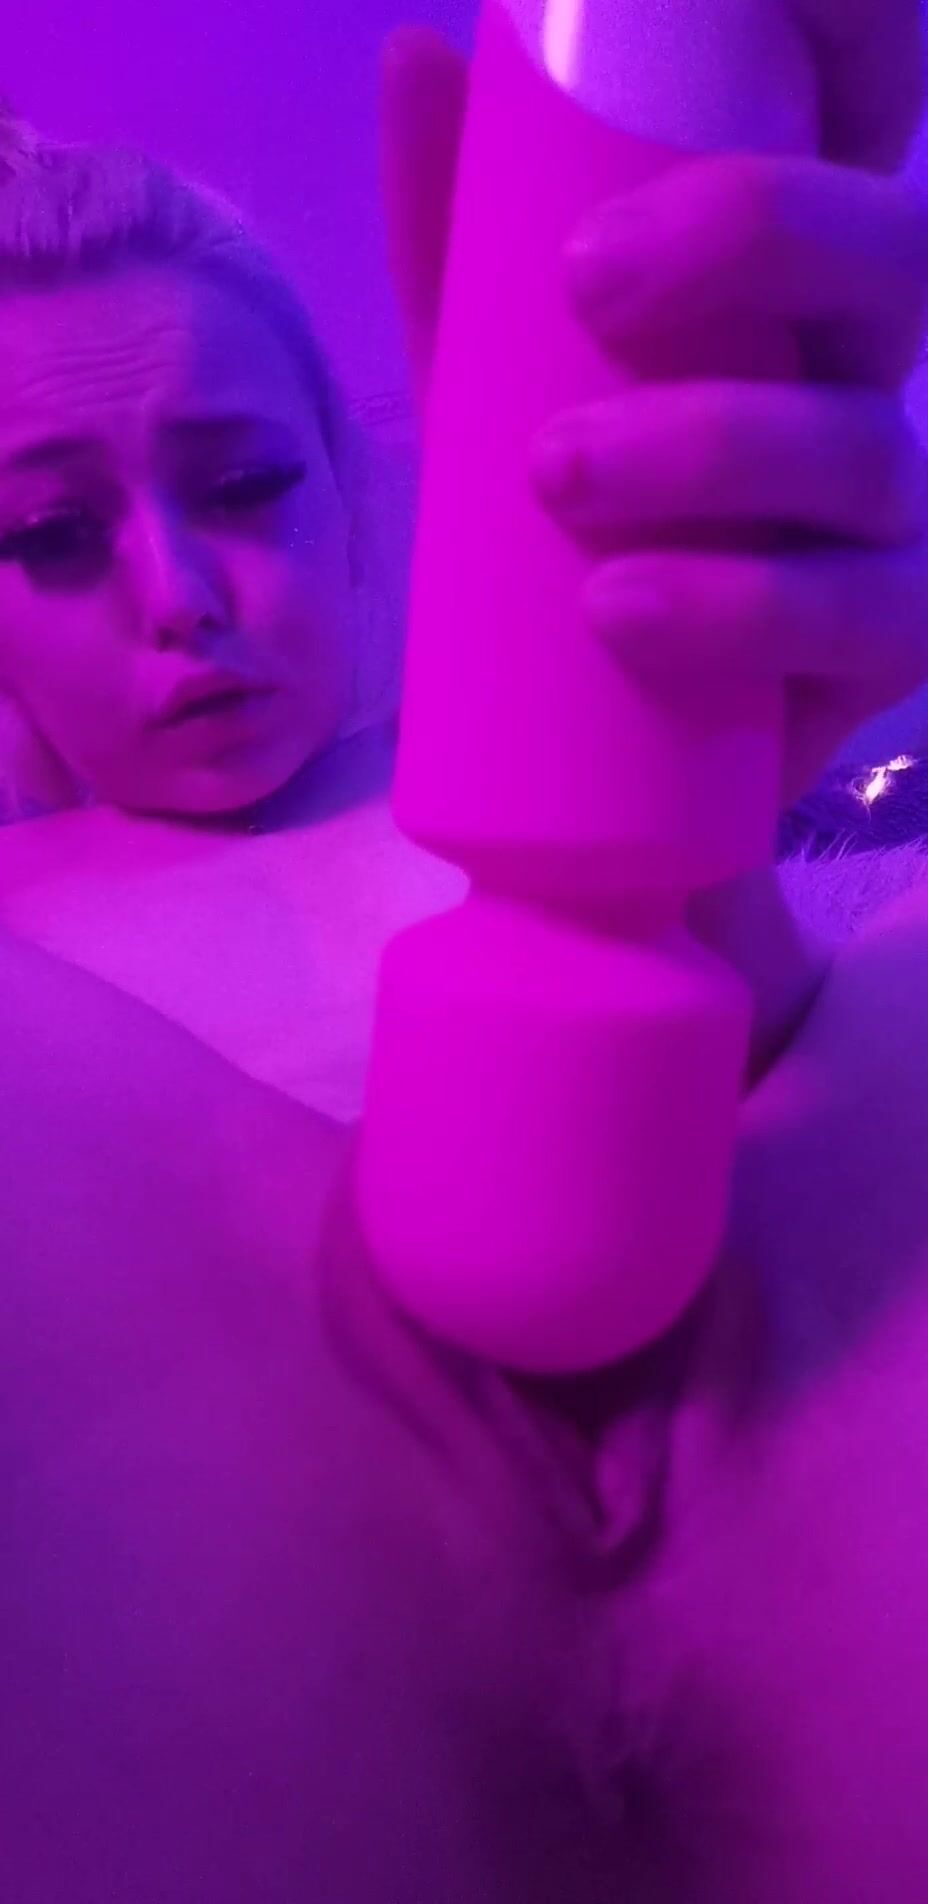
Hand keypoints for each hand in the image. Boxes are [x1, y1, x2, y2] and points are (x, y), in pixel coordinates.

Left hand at [380, 14, 927, 1077]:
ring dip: (720, 447)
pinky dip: (747, 609)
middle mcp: (867, 387)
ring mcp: (895, 521)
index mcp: (802, 302)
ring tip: (560, 479)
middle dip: (757, 246)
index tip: (599, 229)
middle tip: (587, 292)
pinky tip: (627, 607)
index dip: (770, 170)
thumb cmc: (561, 531)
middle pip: (895, 267)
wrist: (584, 750)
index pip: (849, 183)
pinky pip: (869, 619)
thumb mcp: (495, 383)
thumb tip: (414, 57)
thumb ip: (463, 244)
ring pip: (868, 452)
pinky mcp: (883, 651)